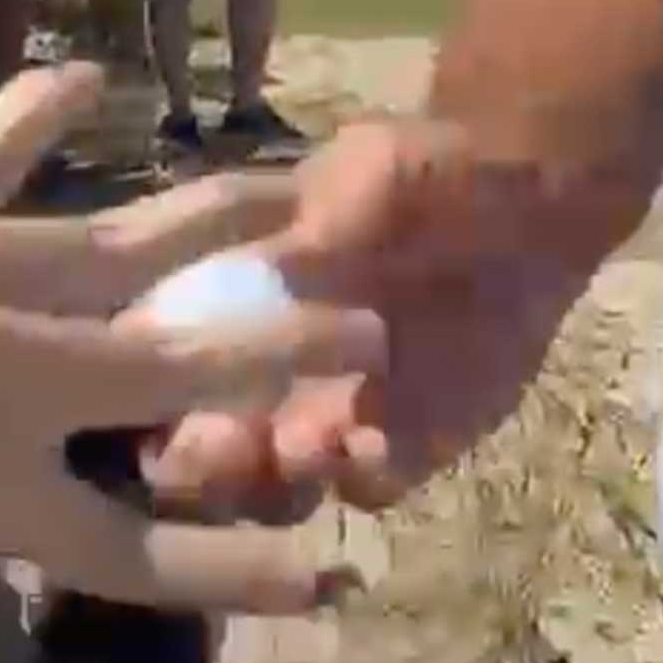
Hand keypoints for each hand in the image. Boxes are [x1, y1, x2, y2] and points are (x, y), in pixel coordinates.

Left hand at [0, 65, 388, 612]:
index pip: (151, 554)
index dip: (249, 577)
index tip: (337, 584)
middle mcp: (13, 386)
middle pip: (188, 367)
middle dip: (290, 348)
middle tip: (370, 330)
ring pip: (131, 244)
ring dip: (228, 213)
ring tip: (302, 185)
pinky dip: (43, 109)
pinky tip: (92, 77)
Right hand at [144, 118, 588, 516]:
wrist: (520, 203)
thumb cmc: (413, 176)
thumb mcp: (350, 184)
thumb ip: (292, 247)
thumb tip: (237, 290)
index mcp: (220, 309)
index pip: (155, 365)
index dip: (142, 386)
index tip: (146, 385)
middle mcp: (256, 379)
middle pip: (198, 451)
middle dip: (198, 460)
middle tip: (214, 443)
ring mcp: (326, 420)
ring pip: (272, 486)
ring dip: (274, 478)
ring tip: (300, 446)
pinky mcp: (399, 446)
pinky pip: (366, 485)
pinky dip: (363, 476)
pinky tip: (374, 450)